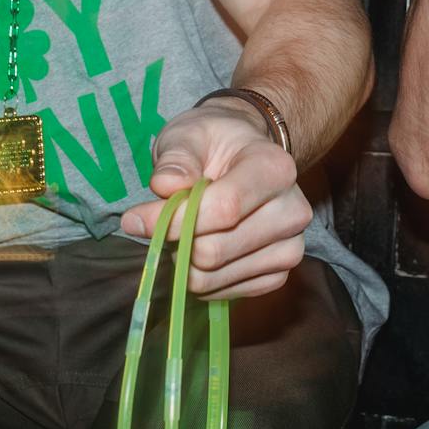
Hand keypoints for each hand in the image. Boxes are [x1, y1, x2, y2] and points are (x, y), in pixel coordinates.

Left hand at [118, 99, 312, 299]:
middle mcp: (293, 212)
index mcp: (277, 169)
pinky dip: (198, 278)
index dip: (175, 219)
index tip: (135, 218)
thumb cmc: (214, 144)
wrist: (243, 158)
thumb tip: (165, 186)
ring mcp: (290, 249)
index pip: (224, 208)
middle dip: (175, 240)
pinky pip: (222, 294)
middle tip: (161, 223)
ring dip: (183, 260)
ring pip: (213, 277)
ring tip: (183, 232)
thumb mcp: (189, 135)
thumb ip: (176, 158)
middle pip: (215, 250)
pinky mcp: (277, 276)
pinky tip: (198, 249)